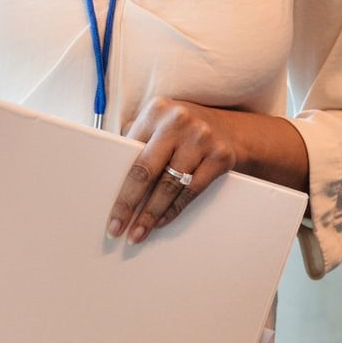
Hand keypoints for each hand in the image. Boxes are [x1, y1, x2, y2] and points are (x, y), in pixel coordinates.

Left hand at [108, 97, 236, 244]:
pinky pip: (192, 191)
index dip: (120, 190)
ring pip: (170, 186)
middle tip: (119, 230)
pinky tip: (162, 221)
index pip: (131, 156)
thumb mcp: (159, 124)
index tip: (111, 215)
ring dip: (152, 214)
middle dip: (130, 205)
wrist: (232, 129)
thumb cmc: (183, 131)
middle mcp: (179, 121)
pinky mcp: (220, 156)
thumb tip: (109, 178)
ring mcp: (202, 138)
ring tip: (139, 232)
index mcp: (157, 110)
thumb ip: (137, 140)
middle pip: (147, 172)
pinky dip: (174, 209)